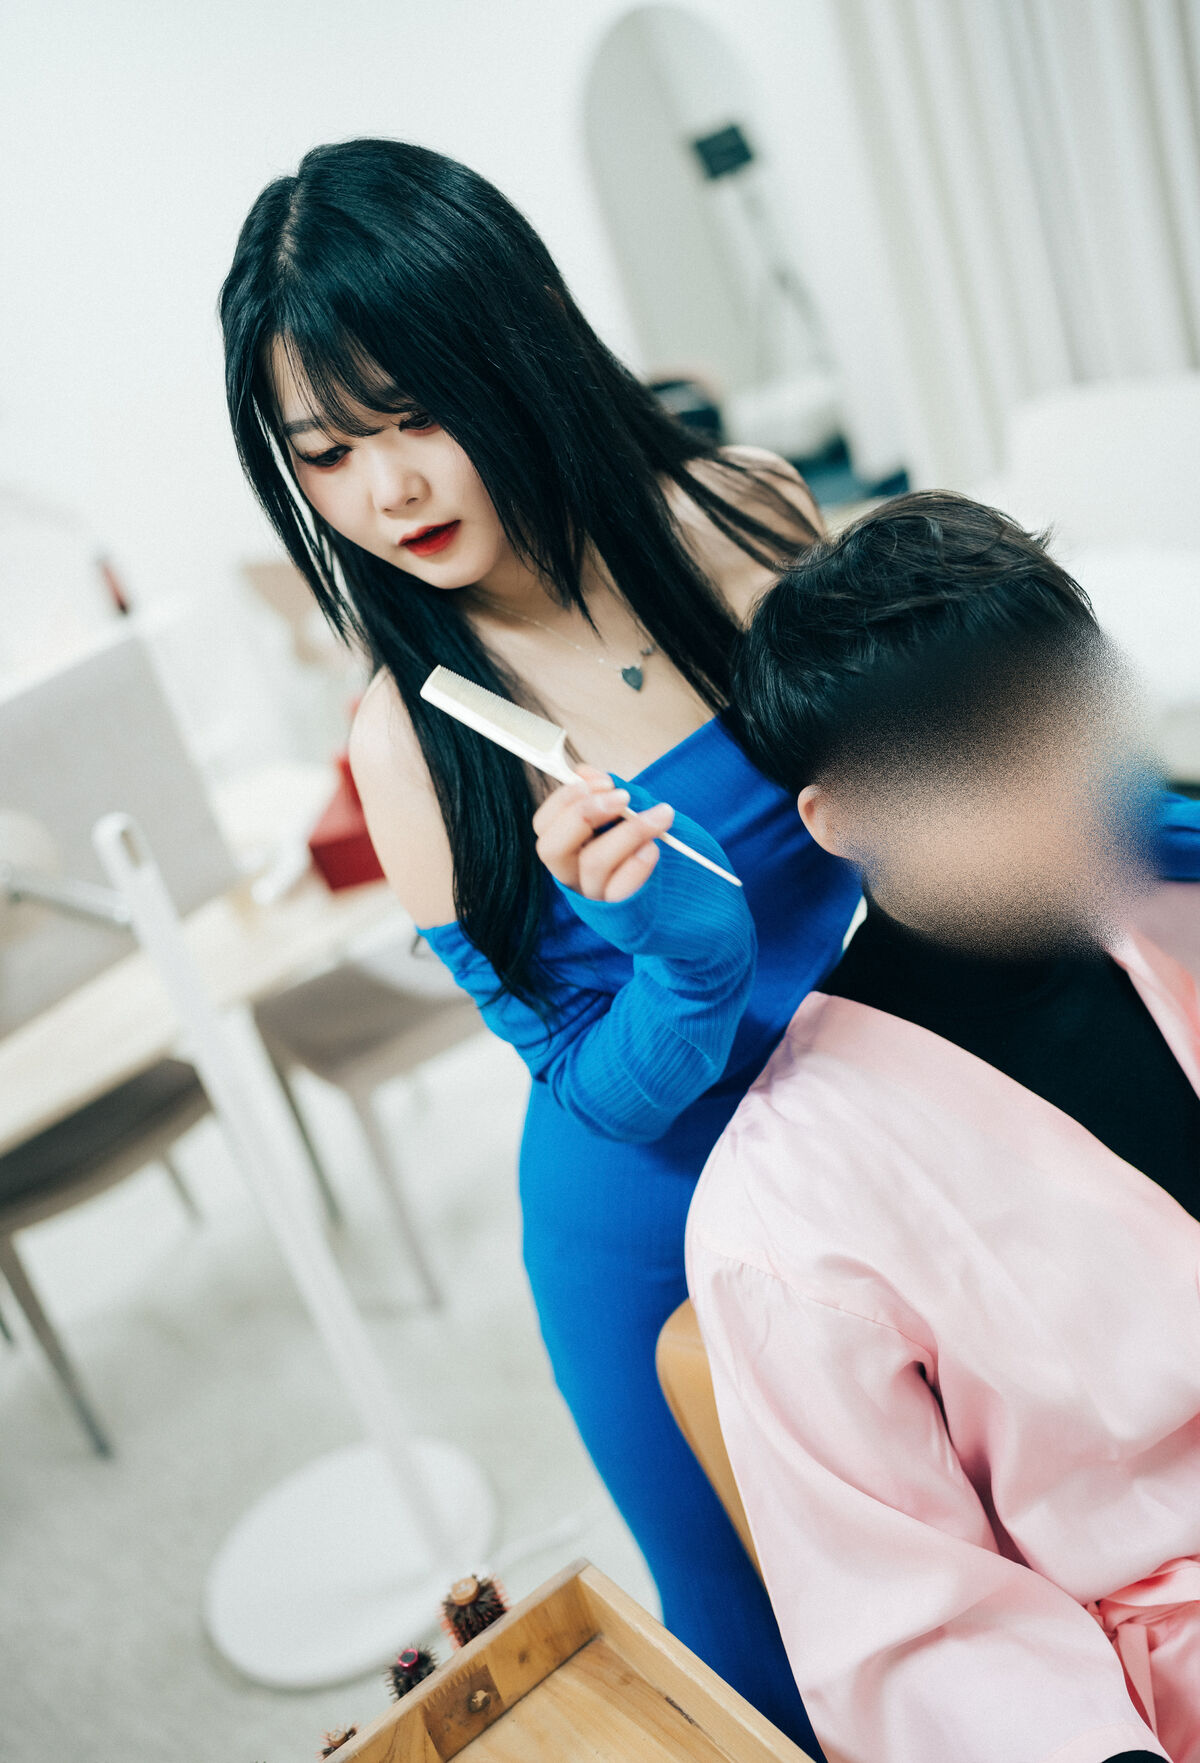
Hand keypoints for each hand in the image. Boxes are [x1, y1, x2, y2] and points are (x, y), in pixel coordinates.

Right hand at [532, 765, 675, 901]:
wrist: (680, 886)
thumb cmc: (643, 843)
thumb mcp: (624, 813)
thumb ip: (605, 793)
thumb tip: (584, 772)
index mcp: (565, 846)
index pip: (543, 824)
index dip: (566, 798)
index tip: (604, 782)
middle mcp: (570, 873)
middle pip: (551, 848)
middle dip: (584, 814)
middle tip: (623, 797)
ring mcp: (593, 893)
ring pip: (593, 862)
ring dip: (629, 831)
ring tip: (661, 816)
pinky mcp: (618, 910)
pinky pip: (620, 889)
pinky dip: (638, 864)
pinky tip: (654, 848)